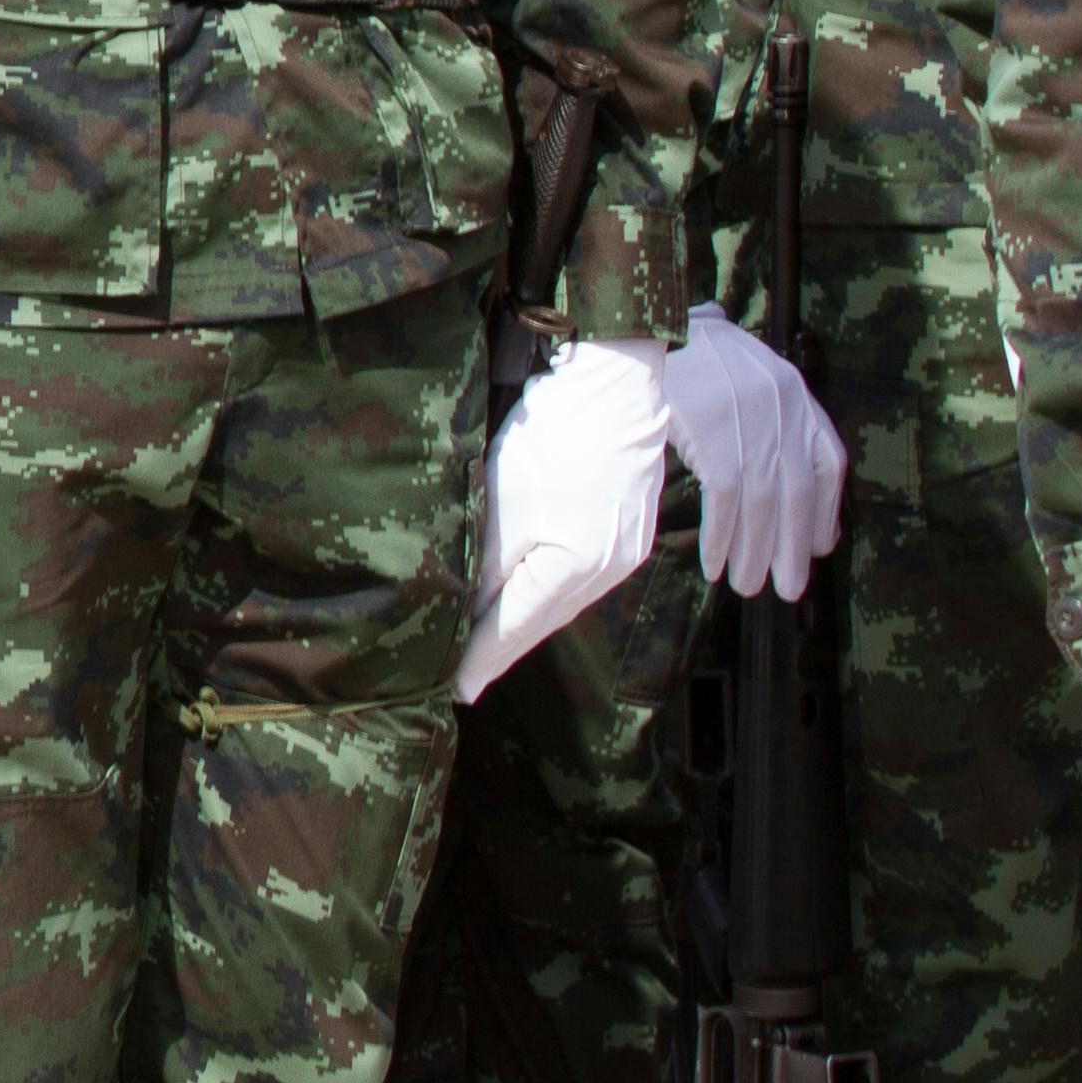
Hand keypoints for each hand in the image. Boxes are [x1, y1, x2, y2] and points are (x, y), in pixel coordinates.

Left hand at [461, 338, 673, 699]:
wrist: (615, 390)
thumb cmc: (553, 439)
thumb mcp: (503, 503)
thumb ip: (486, 565)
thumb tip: (466, 609)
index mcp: (574, 570)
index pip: (514, 629)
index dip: (481, 661)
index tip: (454, 692)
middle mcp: (606, 572)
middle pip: (541, 621)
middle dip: (501, 649)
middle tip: (464, 680)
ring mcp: (623, 554)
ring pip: (560, 601)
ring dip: (524, 621)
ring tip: (489, 644)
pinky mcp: (627, 534)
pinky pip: (578, 578)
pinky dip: (548, 592)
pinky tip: (529, 596)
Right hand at [664, 305, 844, 599]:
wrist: (642, 320)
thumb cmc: (684, 345)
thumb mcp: (740, 364)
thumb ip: (761, 402)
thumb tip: (767, 449)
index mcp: (794, 392)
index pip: (827, 462)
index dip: (825, 510)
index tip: (818, 546)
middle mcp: (782, 406)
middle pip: (796, 493)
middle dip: (791, 547)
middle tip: (787, 587)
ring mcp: (748, 420)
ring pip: (763, 503)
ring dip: (756, 552)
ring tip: (748, 585)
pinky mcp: (714, 434)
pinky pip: (726, 499)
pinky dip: (723, 537)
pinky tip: (716, 562)